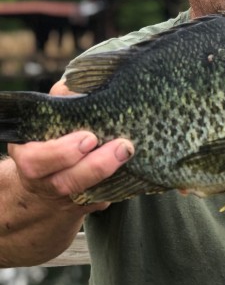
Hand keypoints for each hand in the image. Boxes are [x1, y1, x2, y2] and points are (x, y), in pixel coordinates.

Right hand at [7, 79, 133, 211]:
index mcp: (29, 154)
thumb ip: (64, 97)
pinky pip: (103, 199)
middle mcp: (45, 181)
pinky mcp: (87, 203)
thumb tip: (80, 82)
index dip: (62, 152)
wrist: (51, 171)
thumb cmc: (55, 132)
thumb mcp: (53, 113)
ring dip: (111, 174)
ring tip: (128, 152)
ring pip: (86, 194)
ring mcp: (66, 196)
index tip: (89, 138)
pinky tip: (136, 169)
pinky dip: (120, 186)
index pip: (36, 160)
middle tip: (122, 147)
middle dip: (95, 166)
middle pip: (65, 182)